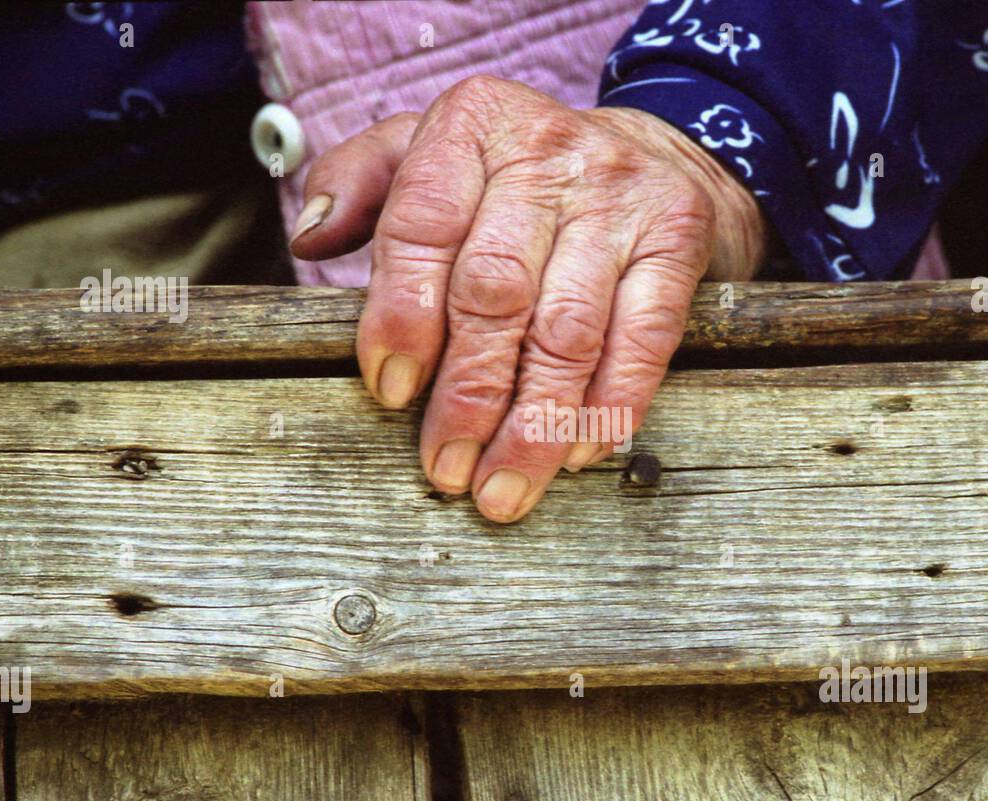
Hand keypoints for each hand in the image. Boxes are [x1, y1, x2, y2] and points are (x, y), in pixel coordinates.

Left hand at [291, 75, 765, 521]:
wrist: (661, 151)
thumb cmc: (521, 174)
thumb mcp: (436, 149)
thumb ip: (364, 183)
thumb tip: (309, 238)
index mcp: (473, 124)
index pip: (424, 224)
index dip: (401, 317)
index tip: (391, 391)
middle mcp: (549, 152)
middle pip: (494, 291)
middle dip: (466, 394)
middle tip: (446, 467)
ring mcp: (621, 196)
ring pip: (567, 331)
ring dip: (533, 425)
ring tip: (502, 489)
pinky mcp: (678, 239)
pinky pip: (644, 338)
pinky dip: (610, 405)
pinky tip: (577, 453)